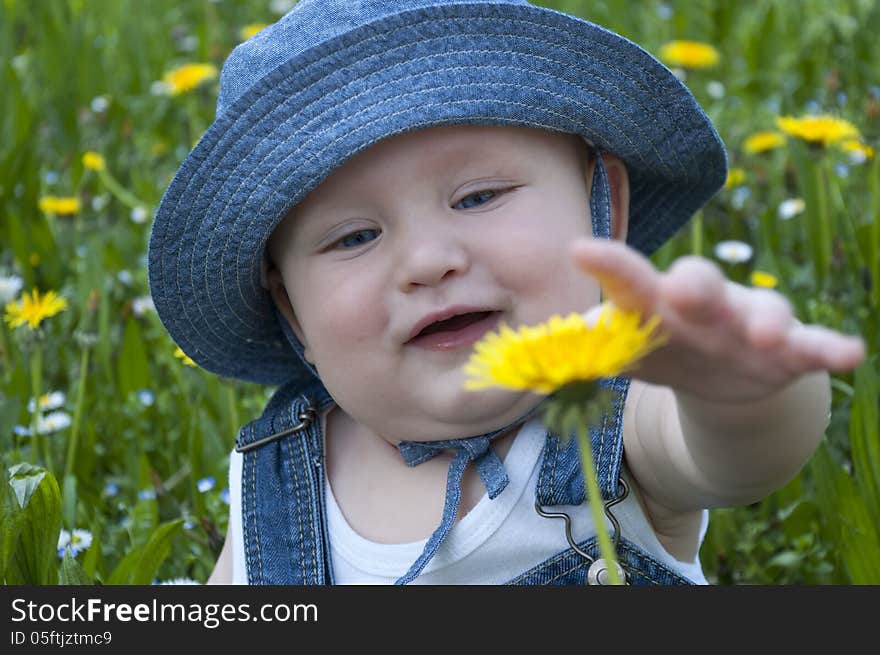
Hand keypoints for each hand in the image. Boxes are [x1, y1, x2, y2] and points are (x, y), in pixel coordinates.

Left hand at [571, 238, 866, 402]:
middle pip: (699, 287)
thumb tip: (532, 360)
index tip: (579, 250)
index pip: (629, 281)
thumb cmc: (665, 350)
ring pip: (760, 311)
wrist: (720, 378)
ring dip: (762, 318)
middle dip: (694, 286)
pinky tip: (849, 353)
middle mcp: (704, 305)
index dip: (607, 266)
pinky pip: (813, 345)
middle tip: (681, 287)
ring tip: (764, 331)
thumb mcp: (628, 352)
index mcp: (656, 305)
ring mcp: (749, 324)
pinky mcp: (790, 349)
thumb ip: (591, 351)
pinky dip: (829, 347)